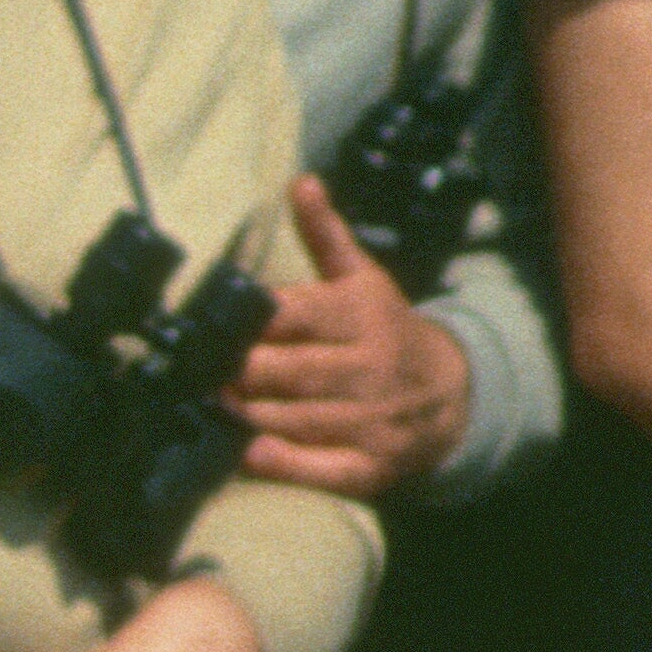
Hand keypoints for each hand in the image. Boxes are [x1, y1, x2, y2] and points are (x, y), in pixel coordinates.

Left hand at [230, 179, 471, 499]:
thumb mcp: (362, 279)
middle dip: (238, 373)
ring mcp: (371, 421)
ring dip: (246, 414)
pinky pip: (317, 468)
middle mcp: (368, 368)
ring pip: (291, 419)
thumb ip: (325, 235)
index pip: (293, 316)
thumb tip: (301, 182)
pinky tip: (247, 451)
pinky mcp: (369, 466)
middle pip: (286, 372)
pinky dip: (278, 462)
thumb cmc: (386, 330)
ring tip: (213, 405)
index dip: (248, 324)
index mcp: (360, 316)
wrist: (451, 394)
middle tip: (200, 373)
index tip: (211, 327)